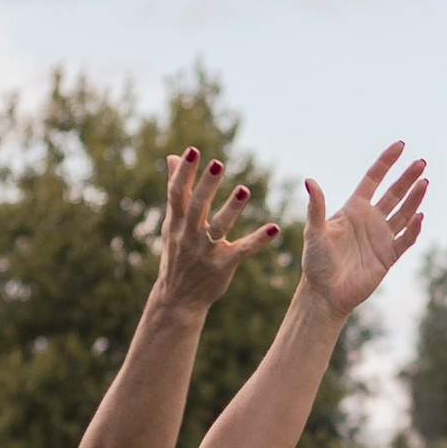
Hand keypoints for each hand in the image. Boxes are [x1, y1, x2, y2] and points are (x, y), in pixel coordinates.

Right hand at [154, 147, 280, 319]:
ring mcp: (205, 251)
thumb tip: (173, 157)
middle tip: (218, 164)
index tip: (192, 151)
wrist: (178, 297)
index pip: (177, 193)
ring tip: (245, 190)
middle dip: (206, 186)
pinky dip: (258, 240)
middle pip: (197, 207)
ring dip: (231, 208)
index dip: (184, 172)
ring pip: (219, 227)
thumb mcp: (172, 223)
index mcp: (175, 222)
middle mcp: (188, 235)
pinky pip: (243, 250)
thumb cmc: (177, 253)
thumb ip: (176, 190)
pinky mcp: (222, 266)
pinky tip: (274, 228)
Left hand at [299, 142, 428, 319]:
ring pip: (403, 213)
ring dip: (414, 198)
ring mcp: (381, 237)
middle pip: (394, 193)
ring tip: (424, 183)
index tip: (401, 146)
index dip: (386, 162)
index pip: (374, 179)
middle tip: (421, 163)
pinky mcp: (389, 256)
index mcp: (353, 209)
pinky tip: (419, 216)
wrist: (325, 293)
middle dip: (407, 178)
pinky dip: (413, 228)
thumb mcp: (314, 232)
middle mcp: (371, 220)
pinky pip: (406, 239)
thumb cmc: (316, 262)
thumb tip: (310, 181)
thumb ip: (316, 207)